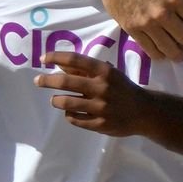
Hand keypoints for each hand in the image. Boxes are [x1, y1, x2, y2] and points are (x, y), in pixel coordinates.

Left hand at [34, 50, 153, 137]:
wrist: (144, 111)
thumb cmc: (121, 88)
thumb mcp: (107, 74)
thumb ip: (85, 70)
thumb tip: (60, 65)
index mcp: (104, 71)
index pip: (75, 60)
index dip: (56, 57)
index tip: (43, 58)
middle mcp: (102, 87)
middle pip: (65, 82)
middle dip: (47, 80)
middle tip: (38, 81)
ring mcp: (101, 107)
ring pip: (66, 103)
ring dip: (56, 101)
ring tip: (55, 100)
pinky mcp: (100, 124)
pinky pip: (75, 119)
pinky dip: (69, 115)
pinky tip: (70, 112)